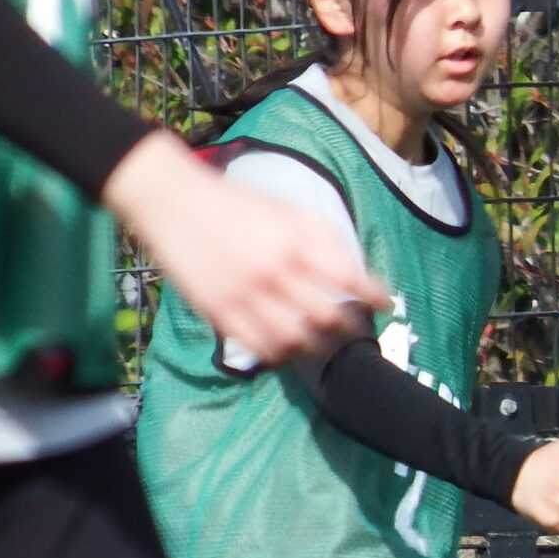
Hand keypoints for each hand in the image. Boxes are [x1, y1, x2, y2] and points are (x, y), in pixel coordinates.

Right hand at [104, 132, 387, 366]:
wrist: (175, 203)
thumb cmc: (235, 204)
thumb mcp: (285, 209)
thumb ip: (319, 238)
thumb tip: (351, 268)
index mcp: (293, 240)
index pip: (347, 276)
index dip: (372, 294)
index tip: (384, 304)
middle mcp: (273, 271)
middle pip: (326, 316)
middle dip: (348, 328)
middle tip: (355, 332)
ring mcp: (245, 296)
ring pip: (294, 340)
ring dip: (316, 348)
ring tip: (323, 347)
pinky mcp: (220, 313)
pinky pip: (258, 347)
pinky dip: (279, 354)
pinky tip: (287, 351)